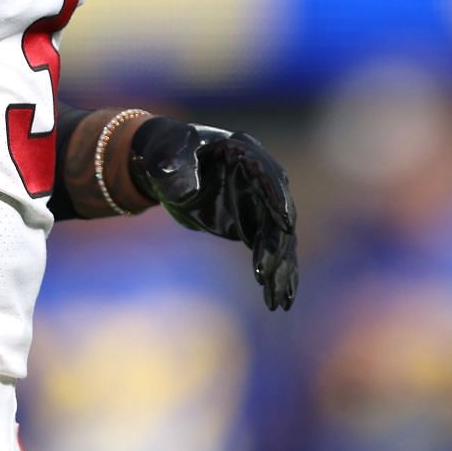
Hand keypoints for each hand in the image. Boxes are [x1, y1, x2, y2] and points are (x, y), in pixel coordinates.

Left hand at [129, 118, 298, 310]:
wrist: (165, 165)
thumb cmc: (166, 151)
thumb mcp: (165, 156)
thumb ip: (175, 171)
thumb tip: (187, 194)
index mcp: (243, 151)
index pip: (268, 174)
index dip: (277, 198)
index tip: (286, 224)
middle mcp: (259, 178)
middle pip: (277, 212)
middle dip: (276, 245)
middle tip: (267, 274)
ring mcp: (258, 201)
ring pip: (278, 237)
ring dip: (280, 267)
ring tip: (277, 299)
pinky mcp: (252, 223)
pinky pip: (268, 249)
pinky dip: (275, 272)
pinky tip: (279, 297)